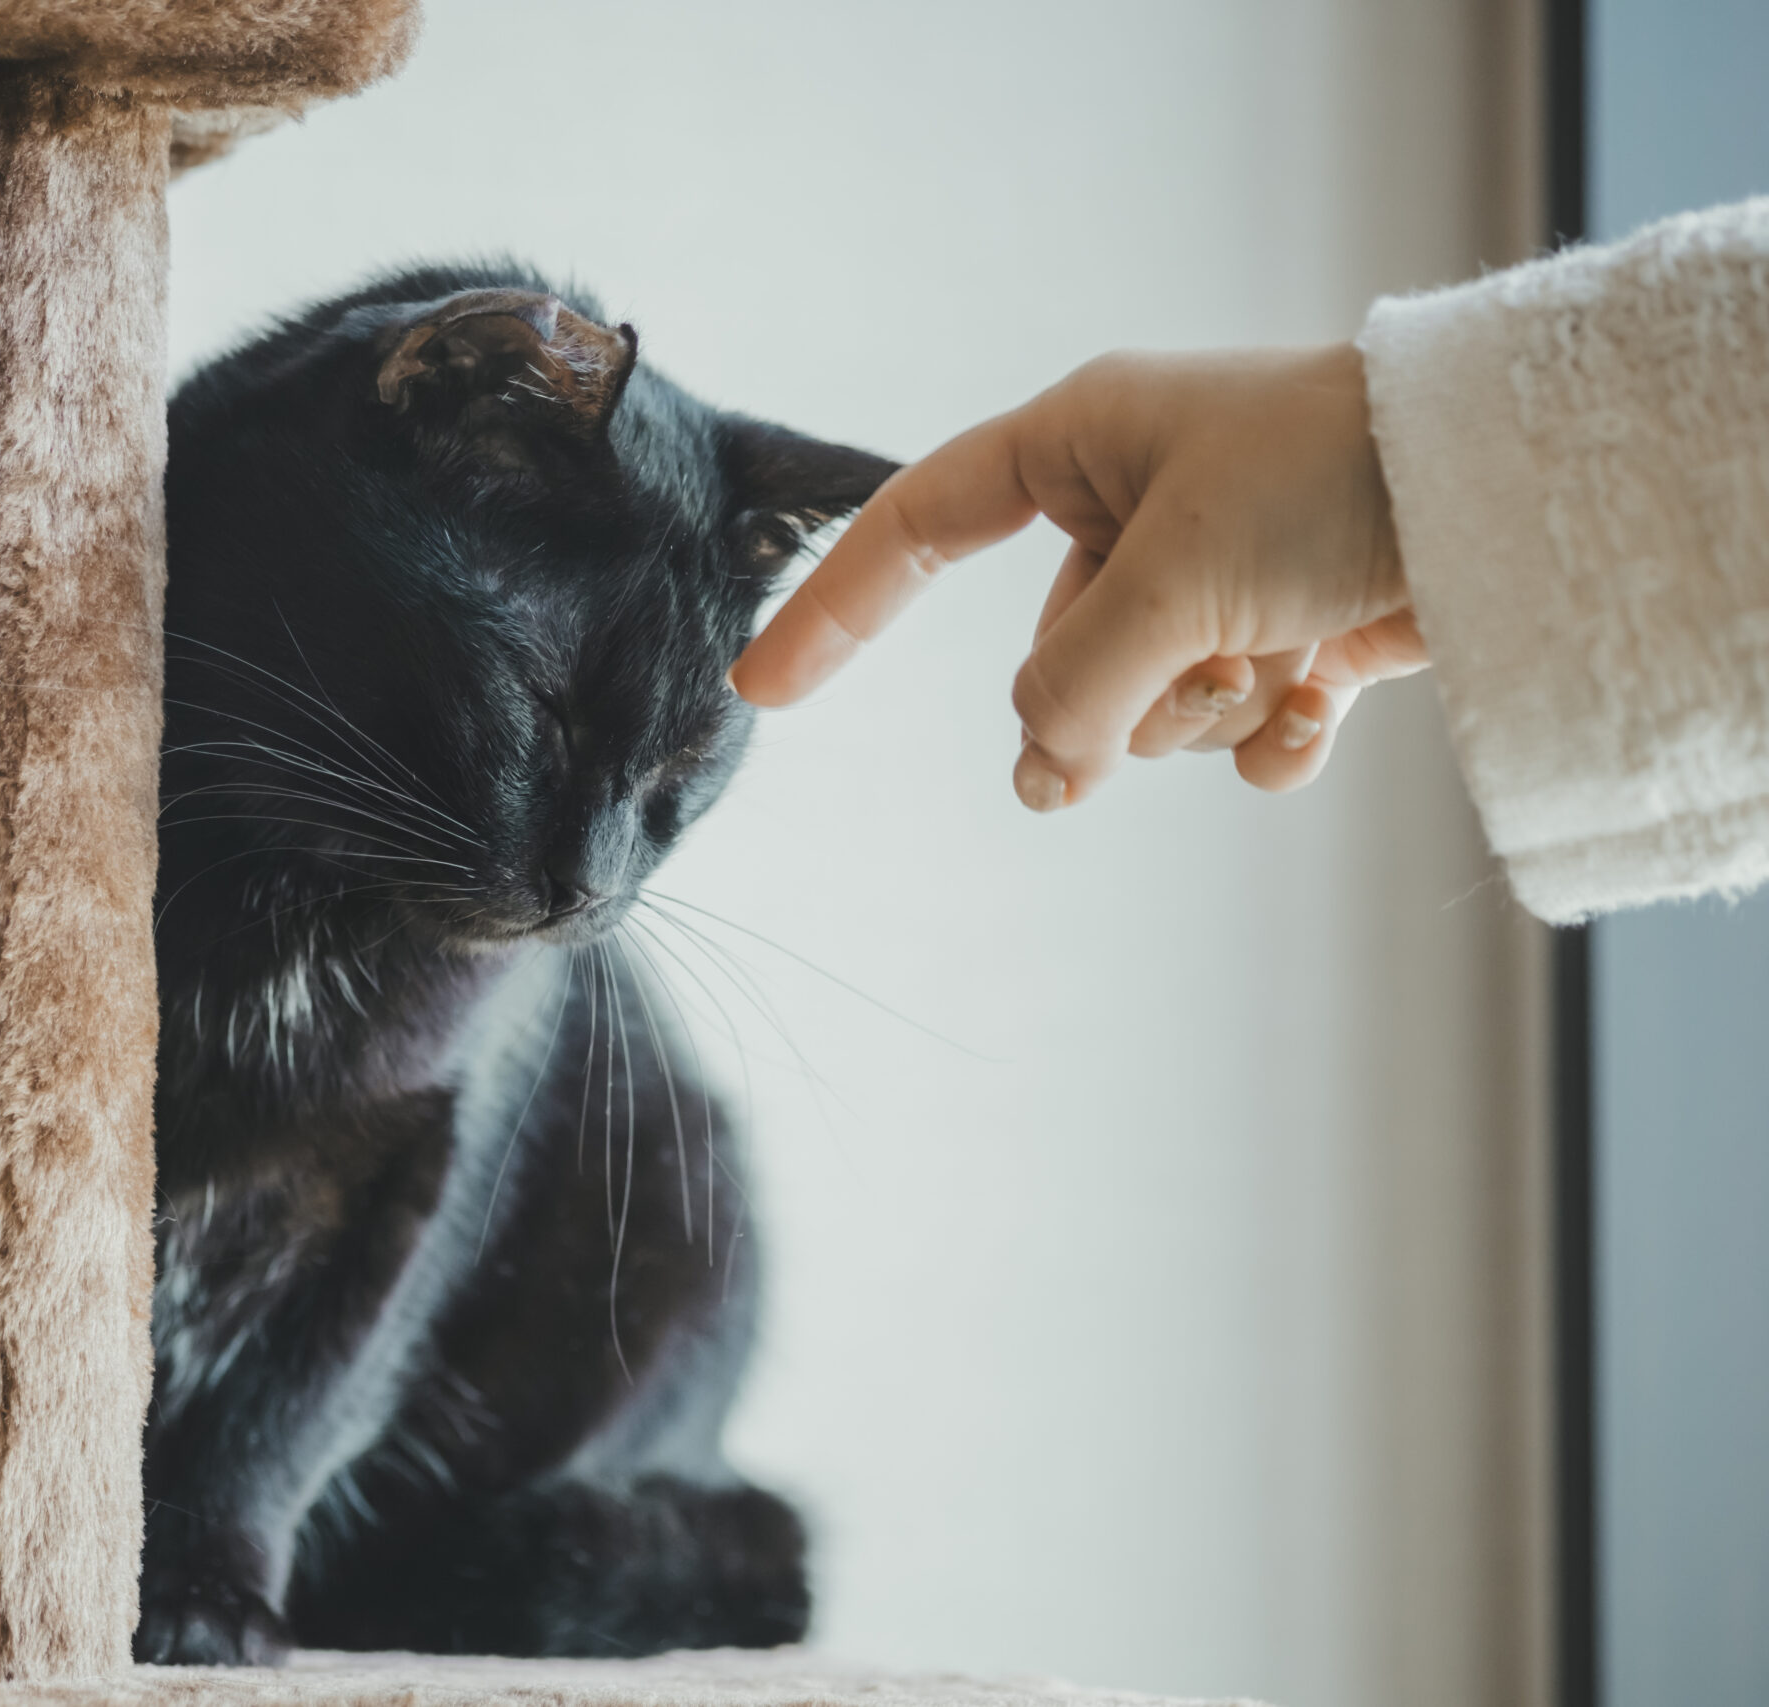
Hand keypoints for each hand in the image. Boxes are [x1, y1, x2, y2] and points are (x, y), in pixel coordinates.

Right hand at [727, 344, 1431, 807]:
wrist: (1515, 485)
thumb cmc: (1333, 474)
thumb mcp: (1172, 577)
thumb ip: (1075, 689)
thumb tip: (1039, 781)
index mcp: (1083, 442)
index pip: (917, 527)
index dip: (834, 607)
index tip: (762, 691)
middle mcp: (1139, 504)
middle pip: (1051, 651)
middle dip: (1106, 699)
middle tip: (1173, 696)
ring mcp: (1217, 570)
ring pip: (1142, 698)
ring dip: (1198, 713)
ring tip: (1276, 666)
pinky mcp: (1297, 624)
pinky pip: (1235, 720)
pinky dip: (1267, 736)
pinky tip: (1318, 714)